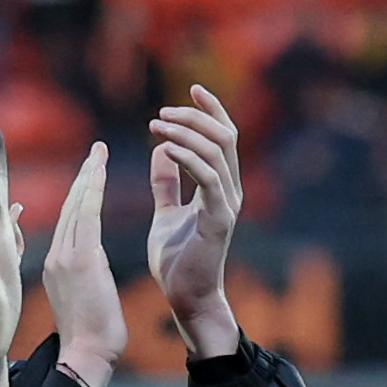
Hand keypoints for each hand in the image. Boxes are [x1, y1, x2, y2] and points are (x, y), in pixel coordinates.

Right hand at [42, 143, 127, 386]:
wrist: (85, 356)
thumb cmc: (92, 336)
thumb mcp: (85, 298)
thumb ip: (86, 275)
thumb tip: (92, 265)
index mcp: (56, 266)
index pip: (68, 222)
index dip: (78, 195)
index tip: (89, 175)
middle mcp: (55, 256)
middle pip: (69, 207)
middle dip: (82, 177)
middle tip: (95, 152)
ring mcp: (64, 257)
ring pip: (75, 205)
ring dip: (88, 175)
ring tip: (98, 152)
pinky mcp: (79, 259)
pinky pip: (86, 214)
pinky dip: (92, 188)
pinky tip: (98, 168)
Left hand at [146, 86, 245, 359]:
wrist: (185, 298)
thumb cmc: (176, 261)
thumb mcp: (165, 212)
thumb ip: (166, 182)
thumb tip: (161, 148)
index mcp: (220, 186)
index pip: (223, 136)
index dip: (211, 109)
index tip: (190, 88)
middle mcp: (229, 190)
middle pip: (224, 135)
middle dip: (195, 116)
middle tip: (162, 111)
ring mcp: (227, 204)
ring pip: (217, 151)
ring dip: (186, 132)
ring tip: (157, 125)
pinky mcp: (219, 219)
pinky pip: (208, 177)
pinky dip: (188, 157)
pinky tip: (166, 148)